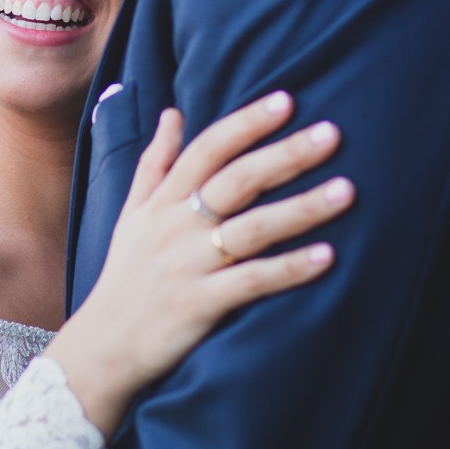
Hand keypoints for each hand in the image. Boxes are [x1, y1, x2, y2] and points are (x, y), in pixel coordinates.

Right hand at [45, 92, 354, 435]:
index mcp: (163, 201)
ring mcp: (188, 265)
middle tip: (332, 134)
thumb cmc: (125, 277)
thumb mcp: (132, 214)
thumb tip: (174, 113)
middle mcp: (176, 227)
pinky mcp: (200, 305)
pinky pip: (252, 282)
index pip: (207, 149)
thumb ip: (156, 163)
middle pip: (237, 180)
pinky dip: (289, 269)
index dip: (246, 123)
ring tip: (346, 191)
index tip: (285, 100)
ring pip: (252, 229)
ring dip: (301, 209)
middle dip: (285, 154)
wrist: (103, 347)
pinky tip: (327, 257)